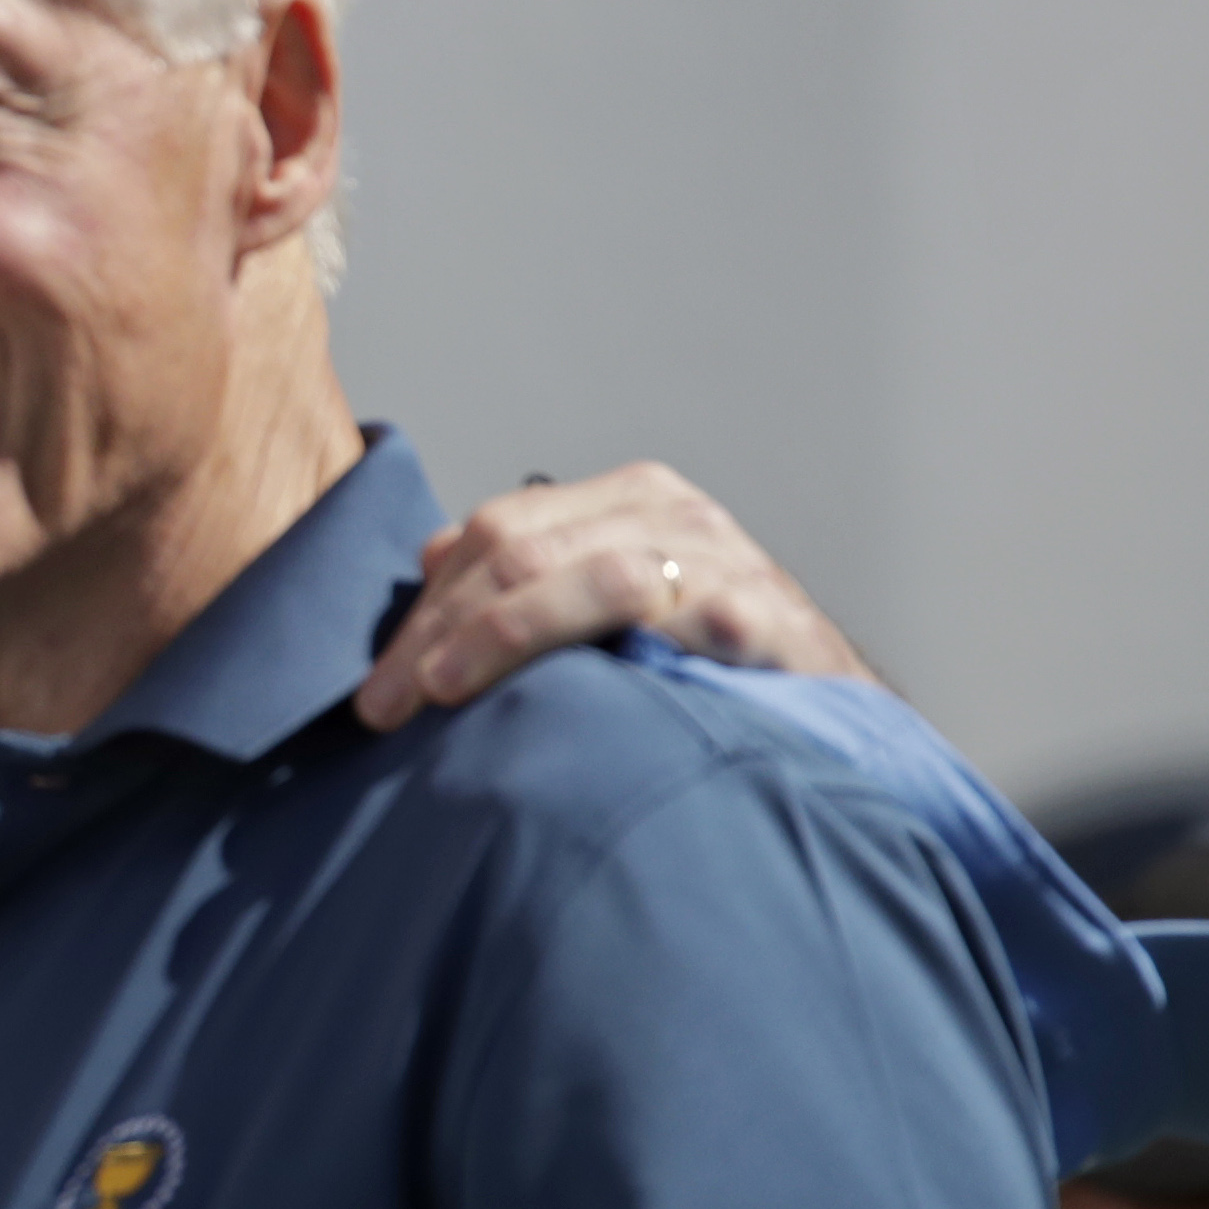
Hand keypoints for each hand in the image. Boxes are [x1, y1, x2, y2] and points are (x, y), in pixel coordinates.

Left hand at [354, 459, 873, 730]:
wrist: (829, 708)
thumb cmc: (706, 662)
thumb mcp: (610, 606)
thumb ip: (532, 576)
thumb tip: (433, 556)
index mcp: (625, 501)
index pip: (495, 531)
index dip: (427, 609)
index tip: (379, 686)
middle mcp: (671, 514)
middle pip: (521, 550)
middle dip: (440, 632)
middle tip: (387, 705)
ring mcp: (721, 558)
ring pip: (584, 576)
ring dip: (500, 636)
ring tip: (441, 692)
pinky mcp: (762, 614)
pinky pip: (672, 619)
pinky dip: (606, 647)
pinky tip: (560, 691)